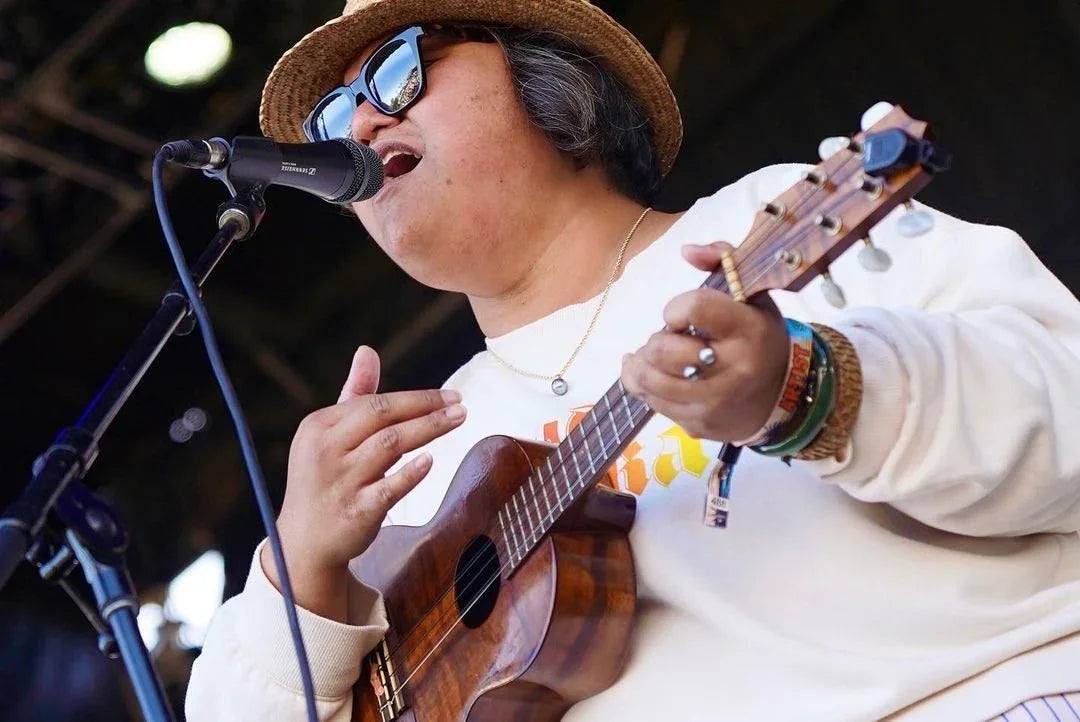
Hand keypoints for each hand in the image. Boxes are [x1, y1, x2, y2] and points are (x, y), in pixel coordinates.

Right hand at [262, 345, 465, 619]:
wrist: (303, 543)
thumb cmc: (323, 480)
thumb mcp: (328, 436)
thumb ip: (353, 395)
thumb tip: (367, 351)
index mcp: (318, 426)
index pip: (372, 402)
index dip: (415, 397)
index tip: (448, 396)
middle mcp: (325, 451)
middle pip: (382, 416)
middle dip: (425, 406)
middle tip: (460, 405)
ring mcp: (340, 482)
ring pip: (390, 445)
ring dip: (428, 430)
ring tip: (458, 422)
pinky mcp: (355, 512)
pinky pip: (388, 488)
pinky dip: (410, 473)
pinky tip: (430, 460)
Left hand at [620, 242, 788, 441]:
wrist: (782, 396)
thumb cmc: (758, 337)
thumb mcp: (753, 294)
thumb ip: (723, 260)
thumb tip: (687, 250)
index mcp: (748, 330)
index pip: (693, 308)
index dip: (675, 308)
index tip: (679, 315)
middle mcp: (734, 369)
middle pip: (662, 350)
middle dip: (655, 340)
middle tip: (667, 339)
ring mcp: (715, 401)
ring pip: (650, 380)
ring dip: (642, 364)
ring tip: (650, 355)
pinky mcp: (700, 423)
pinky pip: (652, 403)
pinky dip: (642, 385)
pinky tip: (650, 373)